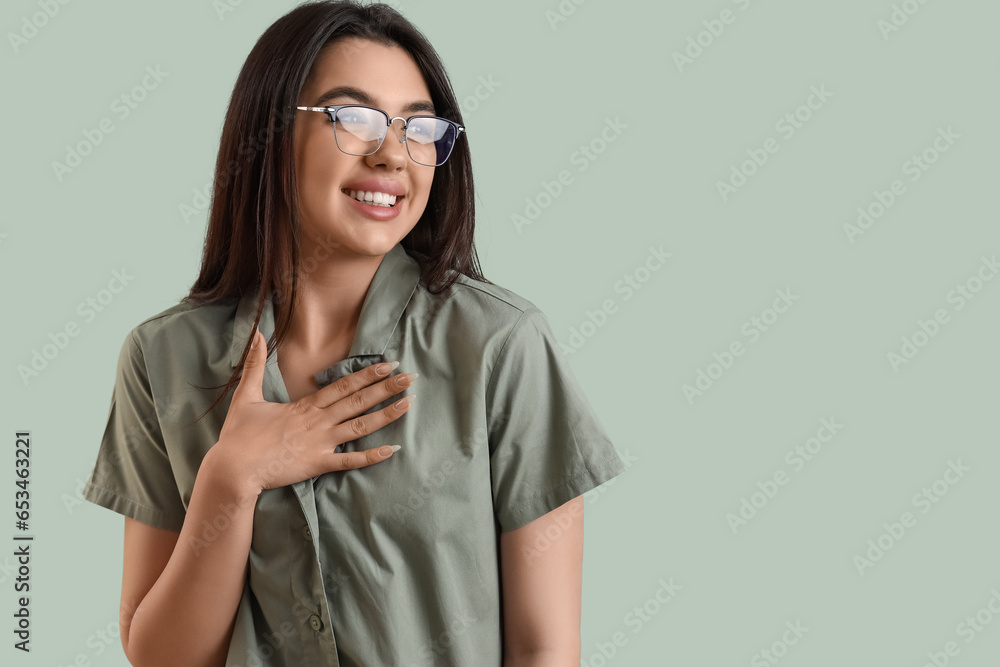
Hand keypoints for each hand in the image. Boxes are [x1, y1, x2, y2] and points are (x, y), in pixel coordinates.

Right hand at [211, 328, 416, 495]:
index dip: (367, 375)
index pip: (343, 386)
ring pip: (361, 427)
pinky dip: (372, 456)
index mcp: (305, 405)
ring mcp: (320, 443)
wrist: (233, 469)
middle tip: (411, 377)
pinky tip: (392, 450)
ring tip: (409, 404)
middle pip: (358, 401)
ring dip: (386, 415)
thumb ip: (254, 364)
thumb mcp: (245, 395)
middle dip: (386, 388)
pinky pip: (350, 461)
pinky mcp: (318, 464)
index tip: (388, 365)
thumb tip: (257, 334)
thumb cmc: (239, 435)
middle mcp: (318, 421)